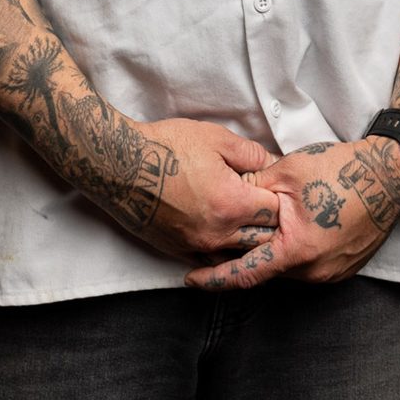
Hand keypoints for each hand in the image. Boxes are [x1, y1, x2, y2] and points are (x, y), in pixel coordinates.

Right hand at [101, 118, 281, 262]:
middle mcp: (219, 233)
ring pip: (239, 255)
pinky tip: (221, 234)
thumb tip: (272, 164)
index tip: (273, 186)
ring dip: (247, 240)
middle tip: (262, 203)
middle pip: (262, 239)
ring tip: (244, 219)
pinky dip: (221, 251)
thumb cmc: (166, 147)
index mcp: (232, 203)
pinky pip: (212, 262)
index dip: (277, 196)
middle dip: (268, 222)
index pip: (275, 211)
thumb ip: (250, 154)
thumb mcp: (214, 138)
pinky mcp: (179, 251)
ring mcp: (198, 246)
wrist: (121, 165)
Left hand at [184, 137, 399, 291]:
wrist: (388, 175)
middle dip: (241, 259)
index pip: (246, 273)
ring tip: (250, 233)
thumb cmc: (339, 169)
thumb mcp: (287, 172)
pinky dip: (290, 253)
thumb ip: (252, 188)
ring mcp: (332, 273)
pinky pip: (306, 267)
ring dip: (268, 254)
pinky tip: (284, 232)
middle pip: (266, 272)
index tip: (190, 279)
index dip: (215, 278)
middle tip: (215, 243)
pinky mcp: (343, 268)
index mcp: (297, 251)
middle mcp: (315, 272)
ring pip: (286, 269)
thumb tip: (224, 195)